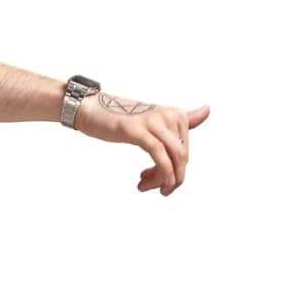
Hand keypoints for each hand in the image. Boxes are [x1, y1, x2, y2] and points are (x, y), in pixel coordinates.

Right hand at [74, 91, 210, 194]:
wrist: (92, 110)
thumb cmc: (121, 119)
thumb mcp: (155, 121)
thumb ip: (182, 118)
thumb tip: (207, 110)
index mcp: (176, 115)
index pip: (184, 152)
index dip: (176, 172)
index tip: (160, 183)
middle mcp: (169, 116)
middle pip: (181, 157)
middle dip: (171, 178)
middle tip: (154, 190)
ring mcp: (152, 122)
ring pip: (172, 157)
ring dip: (163, 179)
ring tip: (145, 187)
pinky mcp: (136, 129)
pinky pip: (157, 153)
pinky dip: (161, 171)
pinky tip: (149, 183)